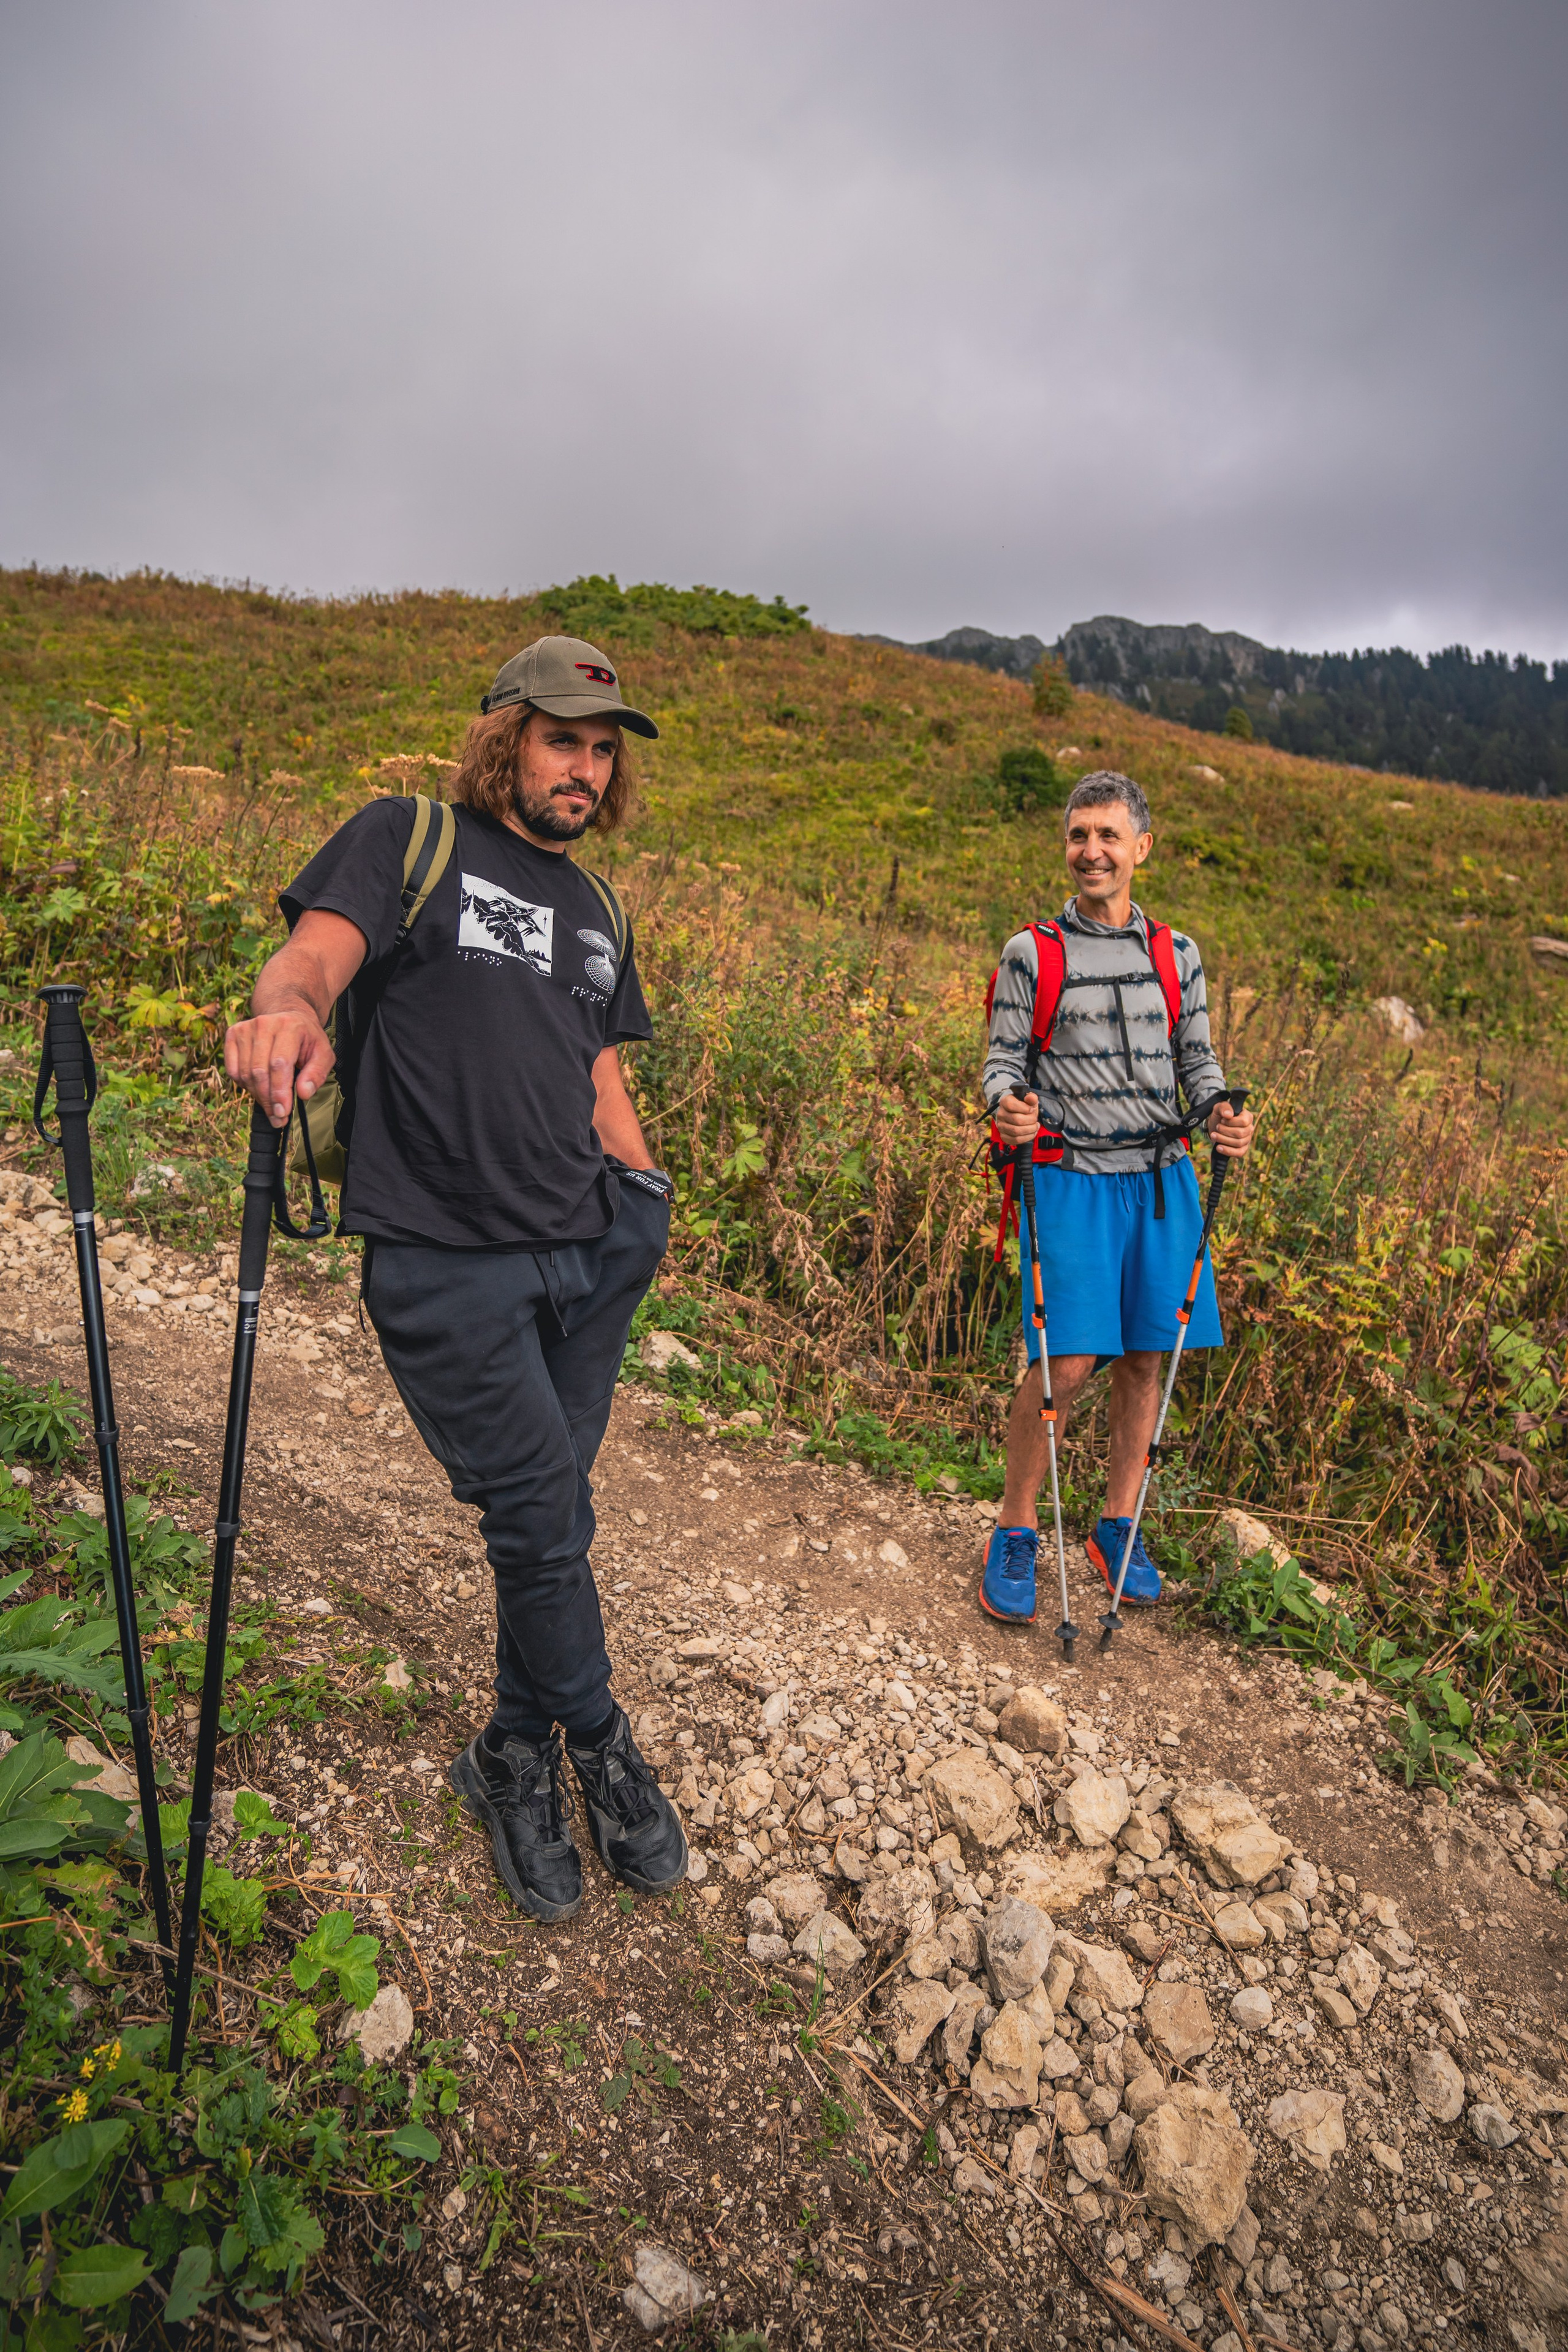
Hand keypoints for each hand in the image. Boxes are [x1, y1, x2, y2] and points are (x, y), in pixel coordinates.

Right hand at [225, 1009, 334, 1127]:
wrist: (288, 1015)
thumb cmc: (306, 1038)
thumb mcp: (323, 1053)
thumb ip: (317, 1073)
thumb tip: (303, 1093)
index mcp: (289, 1026)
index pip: (279, 1064)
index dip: (280, 1091)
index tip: (283, 1112)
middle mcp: (264, 1024)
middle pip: (259, 1072)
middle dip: (269, 1100)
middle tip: (278, 1117)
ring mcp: (245, 1028)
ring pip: (245, 1073)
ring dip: (258, 1095)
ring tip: (272, 1104)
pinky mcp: (233, 1034)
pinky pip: (233, 1070)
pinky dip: (245, 1085)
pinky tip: (259, 1086)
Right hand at [994, 1089, 1040, 1149]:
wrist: (1017, 1116)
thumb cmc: (1023, 1107)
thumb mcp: (1028, 1101)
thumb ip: (1031, 1098)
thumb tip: (1031, 1097)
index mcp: (1004, 1102)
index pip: (1011, 1105)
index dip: (1024, 1108)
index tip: (1031, 1109)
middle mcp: (1000, 1114)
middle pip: (1016, 1119)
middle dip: (1030, 1120)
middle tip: (1035, 1119)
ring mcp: (1001, 1126)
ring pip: (1016, 1131)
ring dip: (1030, 1129)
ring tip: (1034, 1126)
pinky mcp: (1004, 1136)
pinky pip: (1016, 1139)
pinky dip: (1027, 1137)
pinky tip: (1031, 1132)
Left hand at [1208, 1098, 1254, 1158]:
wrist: (1215, 1127)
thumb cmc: (1220, 1116)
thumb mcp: (1219, 1108)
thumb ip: (1224, 1107)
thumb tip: (1229, 1115)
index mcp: (1247, 1117)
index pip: (1243, 1121)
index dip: (1230, 1122)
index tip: (1222, 1120)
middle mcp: (1250, 1128)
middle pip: (1240, 1133)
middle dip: (1225, 1131)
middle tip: (1217, 1127)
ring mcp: (1247, 1139)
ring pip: (1239, 1143)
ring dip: (1223, 1139)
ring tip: (1213, 1135)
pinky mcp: (1243, 1149)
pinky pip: (1239, 1153)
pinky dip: (1227, 1151)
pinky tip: (1218, 1147)